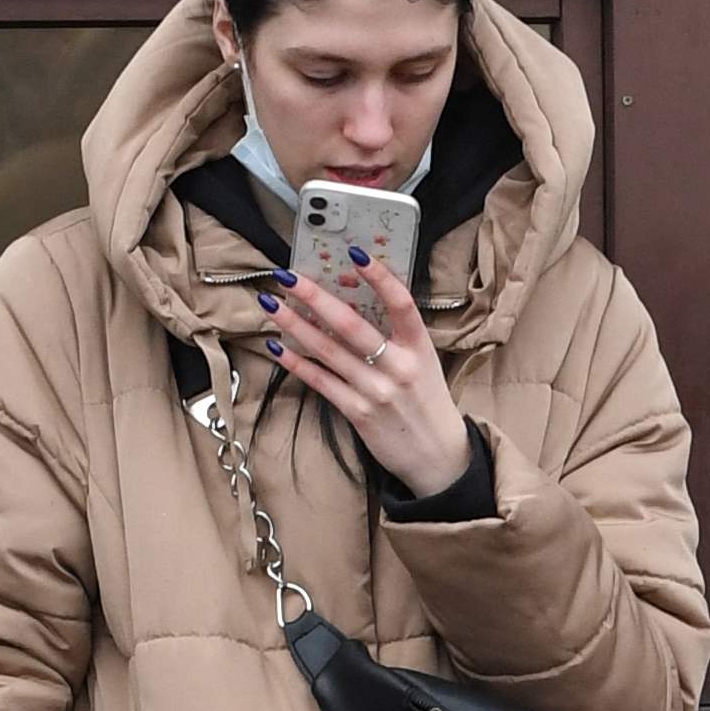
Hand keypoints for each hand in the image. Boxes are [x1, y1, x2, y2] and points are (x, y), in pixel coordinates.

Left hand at [258, 249, 474, 494]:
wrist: (438, 458)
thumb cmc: (427, 404)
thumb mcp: (425, 365)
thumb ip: (396, 338)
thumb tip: (354, 303)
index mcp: (419, 348)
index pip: (401, 304)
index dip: (379, 277)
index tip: (355, 252)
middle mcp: (399, 367)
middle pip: (351, 324)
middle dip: (315, 297)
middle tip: (288, 276)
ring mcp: (377, 391)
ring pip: (328, 351)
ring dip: (295, 325)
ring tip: (270, 305)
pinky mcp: (359, 413)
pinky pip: (321, 382)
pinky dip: (296, 364)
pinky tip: (276, 347)